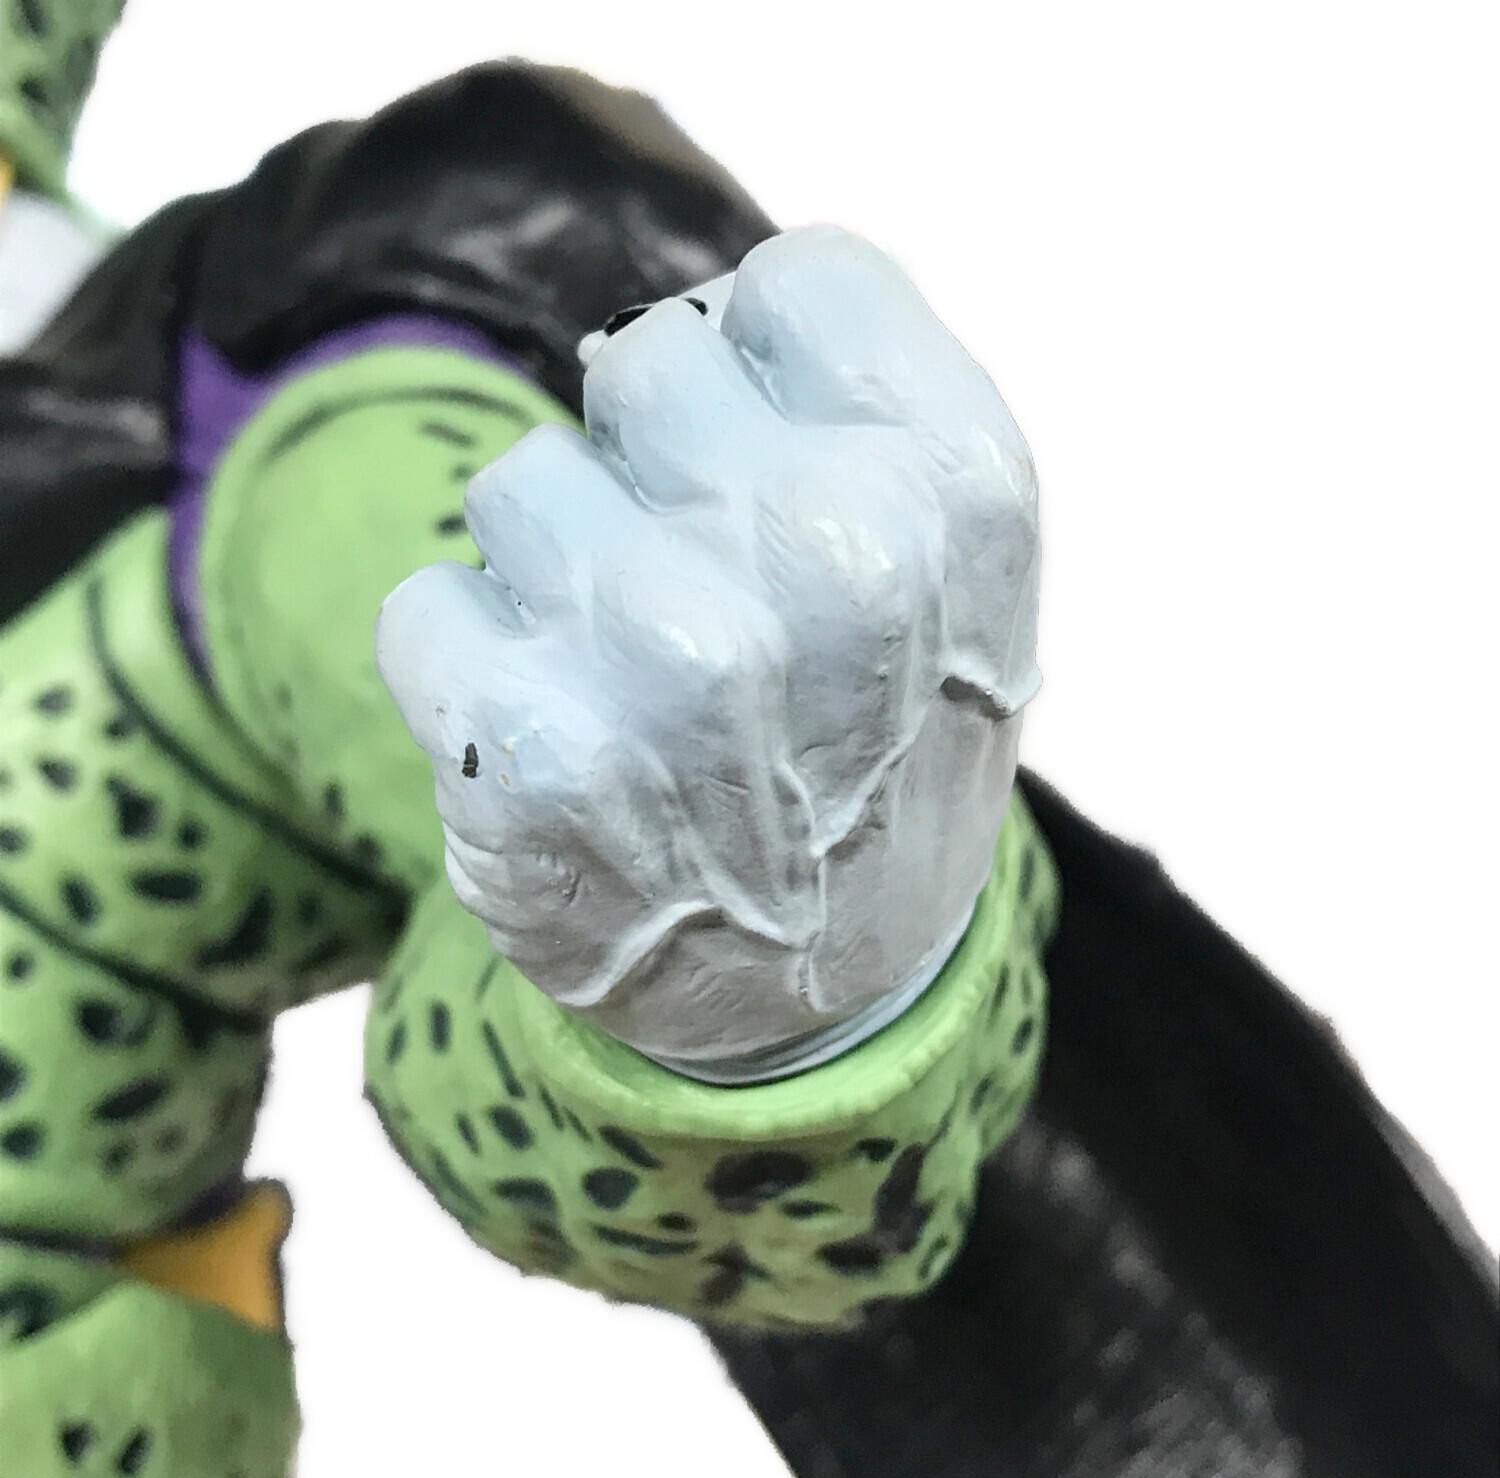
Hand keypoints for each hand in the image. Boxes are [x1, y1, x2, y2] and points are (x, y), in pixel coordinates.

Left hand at [377, 226, 1038, 1078]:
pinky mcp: (530, 752)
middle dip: (655, 470)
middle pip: (641, 363)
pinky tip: (557, 745)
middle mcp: (832, 557)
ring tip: (639, 691)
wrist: (826, 988)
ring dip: (560, 581)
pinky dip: (474, 671)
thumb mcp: (963, 569)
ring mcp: (675, 656)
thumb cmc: (884, 744)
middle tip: (708, 603)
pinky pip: (430, 604)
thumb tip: (683, 327)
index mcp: (958, 492)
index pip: (794, 286)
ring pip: (521, 484)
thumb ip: (867, 403)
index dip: (766, 375)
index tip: (777, 473)